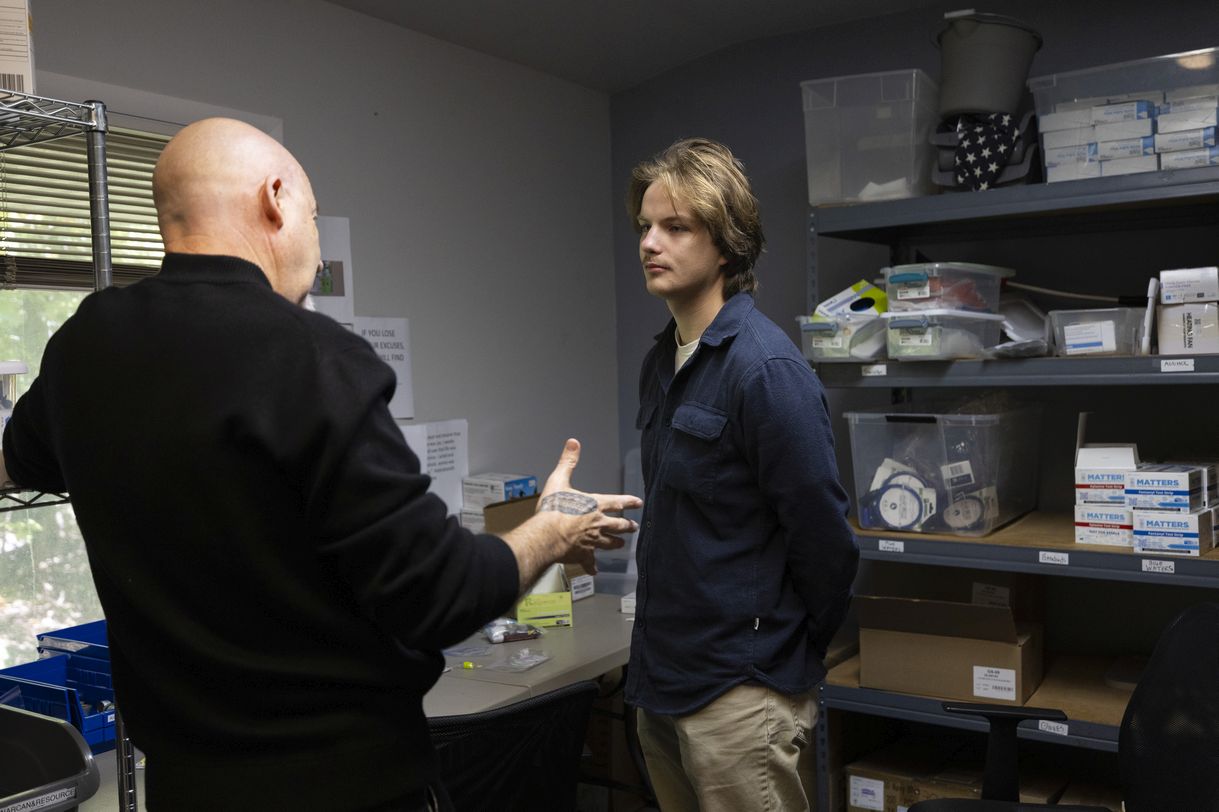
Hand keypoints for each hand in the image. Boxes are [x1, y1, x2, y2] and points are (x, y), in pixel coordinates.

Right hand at [539, 438, 641, 573]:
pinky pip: (590, 562)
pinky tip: (595, 570)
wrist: (546, 535)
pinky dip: (592, 566)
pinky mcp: (582, 555)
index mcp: (594, 505)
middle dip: (627, 526)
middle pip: (618, 526)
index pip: (617, 502)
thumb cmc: (552, 510)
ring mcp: (591, 541)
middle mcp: (597, 523)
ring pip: (609, 543)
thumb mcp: (559, 480)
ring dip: (615, 543)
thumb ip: (568, 461)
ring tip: (621, 545)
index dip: (628, 502)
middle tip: (634, 527)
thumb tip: (573, 443)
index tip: (638, 503)